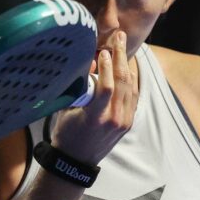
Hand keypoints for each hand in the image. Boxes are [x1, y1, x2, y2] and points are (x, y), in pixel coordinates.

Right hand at [50, 30, 136, 164]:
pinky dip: (130, 81)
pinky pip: (133, 97)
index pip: (106, 87)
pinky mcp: (128, 123)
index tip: (103, 51)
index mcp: (95, 117)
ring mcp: (123, 122)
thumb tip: (92, 64)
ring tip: (122, 48)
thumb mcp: (67, 110)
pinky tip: (127, 68)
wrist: (76, 161)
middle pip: (122, 83)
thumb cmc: (66, 134)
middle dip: (121, 57)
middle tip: (119, 38)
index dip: (106, 66)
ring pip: (131, 88)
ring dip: (127, 66)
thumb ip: (80, 88)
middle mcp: (113, 120)